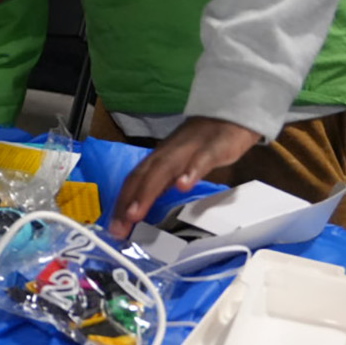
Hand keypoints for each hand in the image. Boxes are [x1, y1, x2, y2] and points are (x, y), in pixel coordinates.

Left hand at [109, 117, 260, 237]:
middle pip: (143, 176)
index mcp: (159, 159)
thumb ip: (163, 182)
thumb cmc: (202, 144)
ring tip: (136, 213)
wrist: (232, 116)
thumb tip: (141, 206)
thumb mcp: (179, 165)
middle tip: (119, 228)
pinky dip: (191, 171)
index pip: (134, 180)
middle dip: (128, 202)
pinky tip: (183, 185)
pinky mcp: (215, 146)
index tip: (113, 228)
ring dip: (148, 191)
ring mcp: (190, 148)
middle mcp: (168, 153)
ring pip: (165, 169)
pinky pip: (202, 159)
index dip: (122, 202)